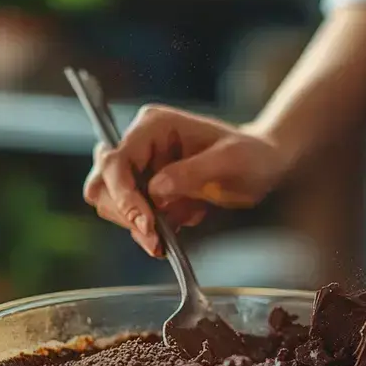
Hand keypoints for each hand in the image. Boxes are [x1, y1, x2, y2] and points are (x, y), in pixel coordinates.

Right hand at [83, 105, 287, 255]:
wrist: (263, 167)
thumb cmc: (251, 155)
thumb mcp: (229, 161)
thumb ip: (192, 173)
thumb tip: (156, 192)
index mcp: (153, 126)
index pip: (116, 161)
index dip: (124, 196)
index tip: (146, 224)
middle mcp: (139, 144)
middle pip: (102, 184)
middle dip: (126, 215)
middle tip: (155, 239)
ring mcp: (141, 168)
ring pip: (112, 205)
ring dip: (139, 226)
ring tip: (176, 229)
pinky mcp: (147, 191)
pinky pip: (133, 218)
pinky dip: (151, 231)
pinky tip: (183, 222)